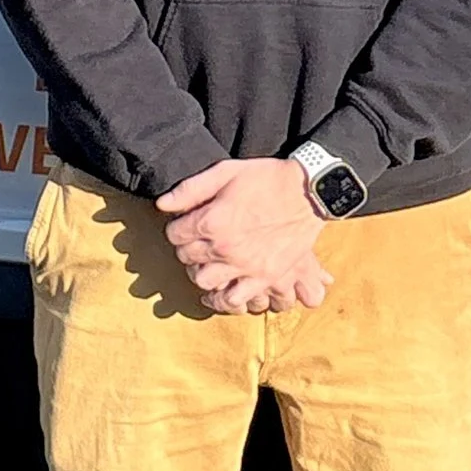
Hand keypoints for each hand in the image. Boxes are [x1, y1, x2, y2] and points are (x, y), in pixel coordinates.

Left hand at [156, 157, 331, 316]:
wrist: (309, 192)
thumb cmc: (267, 178)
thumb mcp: (226, 172)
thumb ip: (190, 189)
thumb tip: (162, 205)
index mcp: (212, 221)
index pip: (174, 234)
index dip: (176, 228)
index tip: (184, 225)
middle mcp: (224, 247)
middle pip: (186, 258)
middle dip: (186, 249)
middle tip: (195, 243)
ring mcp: (245, 265)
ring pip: (204, 282)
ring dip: (200, 274)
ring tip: (206, 266)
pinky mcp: (265, 277)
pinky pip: (235, 299)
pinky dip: (223, 298)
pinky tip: (221, 291)